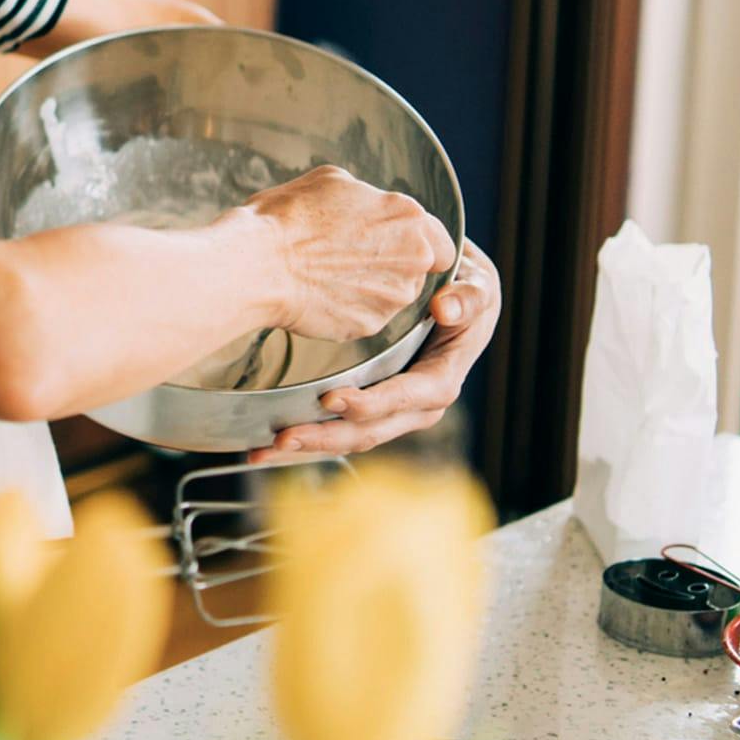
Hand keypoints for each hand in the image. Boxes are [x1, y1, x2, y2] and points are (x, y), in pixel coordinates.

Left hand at [245, 240, 502, 463]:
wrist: (456, 301)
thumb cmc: (466, 291)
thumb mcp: (477, 289)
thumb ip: (468, 297)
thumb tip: (447, 307)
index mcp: (441, 380)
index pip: (408, 397)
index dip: (373, 402)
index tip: (333, 399)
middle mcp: (416, 407)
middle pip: (371, 430)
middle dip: (326, 436)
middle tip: (282, 437)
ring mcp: (391, 412)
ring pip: (350, 437)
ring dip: (307, 446)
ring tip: (262, 450)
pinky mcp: (370, 409)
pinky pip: (338, 429)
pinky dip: (306, 438)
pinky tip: (267, 446)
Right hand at [247, 165, 456, 343]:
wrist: (260, 264)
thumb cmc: (288, 217)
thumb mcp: (331, 181)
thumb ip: (365, 196)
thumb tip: (365, 202)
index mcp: (409, 217)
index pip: (439, 240)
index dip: (417, 243)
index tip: (393, 245)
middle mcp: (413, 258)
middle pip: (417, 269)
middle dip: (391, 265)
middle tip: (350, 258)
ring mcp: (394, 296)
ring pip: (393, 295)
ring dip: (370, 288)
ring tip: (328, 275)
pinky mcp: (371, 325)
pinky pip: (367, 316)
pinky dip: (349, 308)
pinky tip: (320, 293)